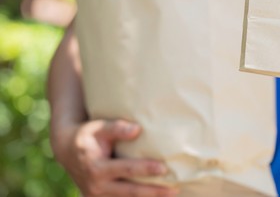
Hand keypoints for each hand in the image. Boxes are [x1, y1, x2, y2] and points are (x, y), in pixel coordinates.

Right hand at [52, 119, 178, 196]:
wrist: (66, 150)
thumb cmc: (88, 135)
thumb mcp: (98, 127)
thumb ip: (117, 128)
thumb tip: (137, 129)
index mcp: (96, 168)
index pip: (126, 169)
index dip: (145, 169)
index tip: (164, 168)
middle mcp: (96, 187)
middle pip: (130, 192)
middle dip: (153, 192)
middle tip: (174, 190)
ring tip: (171, 194)